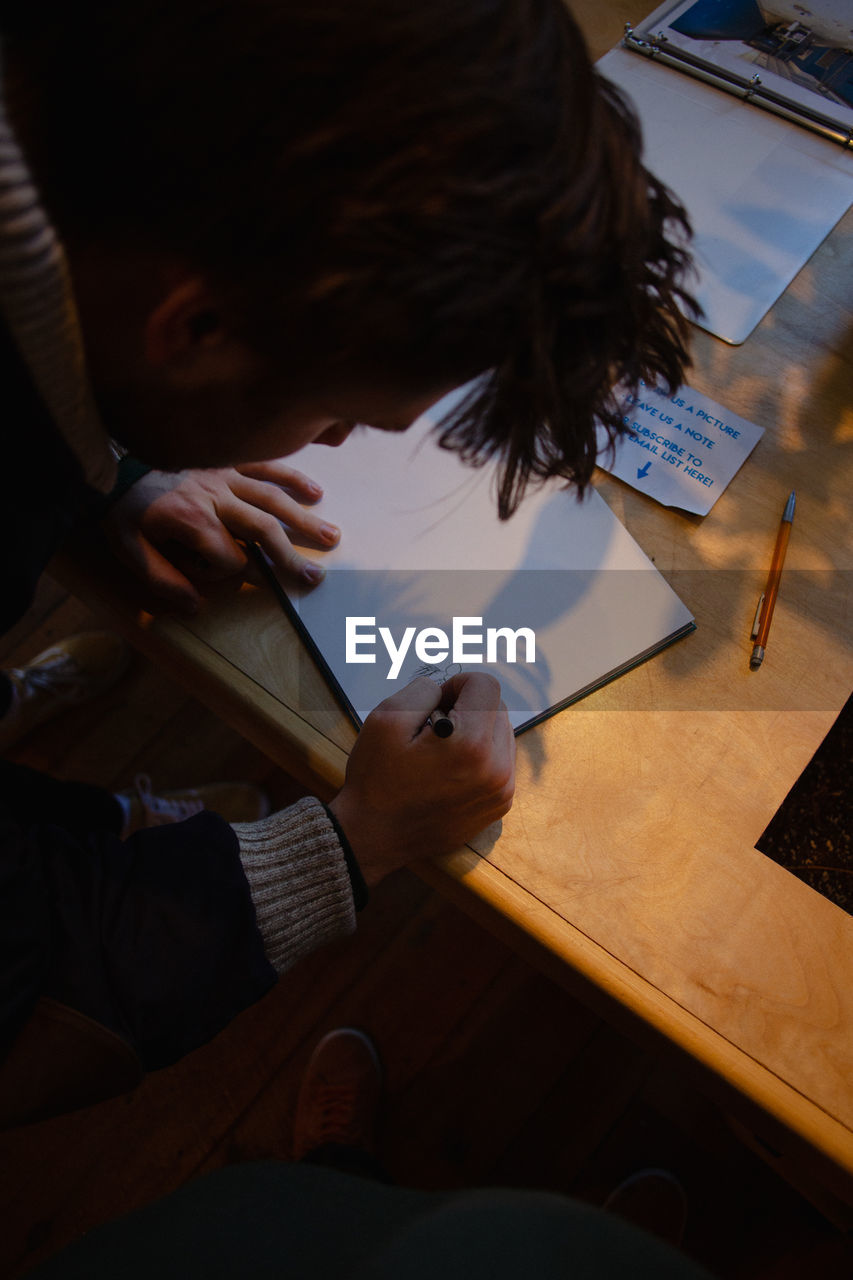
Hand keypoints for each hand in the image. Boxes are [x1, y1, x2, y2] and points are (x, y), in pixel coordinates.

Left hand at [103, 460, 338, 611]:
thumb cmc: (122, 507)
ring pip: (271, 499)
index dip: (230, 573)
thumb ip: (162, 579)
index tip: (221, 576)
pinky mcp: (226, 459)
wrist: (110, 455)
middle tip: (316, 577)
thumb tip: (196, 606)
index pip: (229, 557)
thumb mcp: (128, 549)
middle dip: (290, 557)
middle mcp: (215, 497)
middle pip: (262, 530)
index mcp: (192, 520)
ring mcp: (223, 475)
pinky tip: (316, 492)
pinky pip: (264, 466)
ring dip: (303, 520)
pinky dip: (291, 478)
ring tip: (331, 537)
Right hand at [329, 673, 515, 885]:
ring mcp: (501, 791)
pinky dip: (480, 757)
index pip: (486, 685)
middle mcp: (496, 768)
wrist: (374, 837)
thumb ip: (422, 690)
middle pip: (498, 709)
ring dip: (476, 732)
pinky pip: (501, 763)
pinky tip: (449, 770)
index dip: (457, 684)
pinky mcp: (498, 806)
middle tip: (434, 726)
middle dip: (468, 708)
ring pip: (502, 735)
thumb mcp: (386, 720)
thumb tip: (446, 690)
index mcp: (471, 744)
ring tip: (441, 750)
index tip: (436, 703)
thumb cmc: (377, 781)